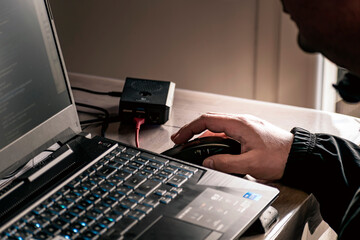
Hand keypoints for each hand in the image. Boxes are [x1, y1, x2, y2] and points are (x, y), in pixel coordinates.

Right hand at [171, 113, 293, 180]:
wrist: (298, 155)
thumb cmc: (280, 157)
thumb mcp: (250, 164)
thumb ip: (226, 163)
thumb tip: (208, 162)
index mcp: (239, 124)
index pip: (207, 121)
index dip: (189, 129)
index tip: (179, 137)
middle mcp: (241, 121)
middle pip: (209, 120)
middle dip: (192, 129)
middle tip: (180, 139)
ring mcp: (245, 125)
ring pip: (217, 125)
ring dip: (202, 132)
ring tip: (191, 142)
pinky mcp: (248, 131)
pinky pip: (225, 130)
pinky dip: (213, 135)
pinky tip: (210, 144)